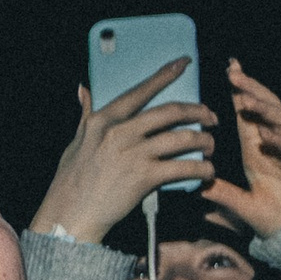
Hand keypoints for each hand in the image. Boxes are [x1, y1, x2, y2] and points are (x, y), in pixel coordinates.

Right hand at [31, 62, 215, 243]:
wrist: (70, 217)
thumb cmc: (71, 182)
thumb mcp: (76, 143)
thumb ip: (85, 115)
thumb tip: (83, 89)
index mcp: (102, 121)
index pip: (140, 91)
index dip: (165, 74)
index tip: (184, 62)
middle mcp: (119, 133)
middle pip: (170, 112)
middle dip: (197, 112)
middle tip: (210, 117)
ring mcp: (133, 154)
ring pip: (183, 139)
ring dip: (204, 141)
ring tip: (210, 147)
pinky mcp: (145, 177)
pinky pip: (184, 168)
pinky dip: (201, 170)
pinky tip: (207, 172)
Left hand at [209, 61, 280, 239]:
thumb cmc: (274, 218)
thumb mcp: (241, 206)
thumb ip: (221, 195)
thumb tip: (197, 188)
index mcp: (258, 150)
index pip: (248, 115)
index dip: (241, 91)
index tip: (229, 69)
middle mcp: (275, 147)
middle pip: (266, 109)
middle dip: (251, 89)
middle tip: (233, 72)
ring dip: (263, 110)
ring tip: (245, 99)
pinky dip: (280, 142)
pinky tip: (267, 136)